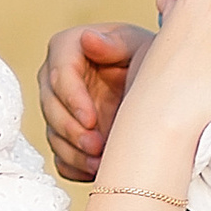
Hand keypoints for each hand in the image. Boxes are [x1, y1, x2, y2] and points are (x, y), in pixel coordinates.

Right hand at [39, 22, 153, 180]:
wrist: (159, 88)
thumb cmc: (148, 58)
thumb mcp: (138, 45)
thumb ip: (113, 42)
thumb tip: (87, 39)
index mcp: (67, 50)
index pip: (59, 75)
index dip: (72, 99)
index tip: (91, 120)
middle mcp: (56, 80)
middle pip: (51, 108)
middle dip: (72, 131)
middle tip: (96, 146)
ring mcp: (60, 111)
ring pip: (54, 136)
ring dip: (75, 153)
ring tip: (100, 163)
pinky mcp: (67, 137)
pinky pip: (62, 157)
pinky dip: (77, 168)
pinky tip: (98, 171)